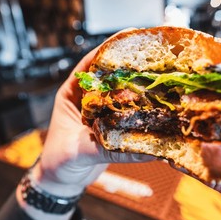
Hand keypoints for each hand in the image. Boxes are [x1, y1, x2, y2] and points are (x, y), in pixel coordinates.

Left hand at [16, 47, 154, 219]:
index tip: (131, 37)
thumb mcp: (76, 152)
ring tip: (162, 78)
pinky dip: (140, 110)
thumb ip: (105, 148)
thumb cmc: (58, 163)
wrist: (60, 181)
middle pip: (110, 75)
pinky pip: (127, 114)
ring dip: (139, 87)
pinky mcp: (110, 126)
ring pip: (121, 92)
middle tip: (155, 57)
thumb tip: (142, 150)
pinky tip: (158, 107)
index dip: (109, 49)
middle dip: (131, 66)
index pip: (90, 64)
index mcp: (71, 94)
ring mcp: (100, 111)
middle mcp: (87, 99)